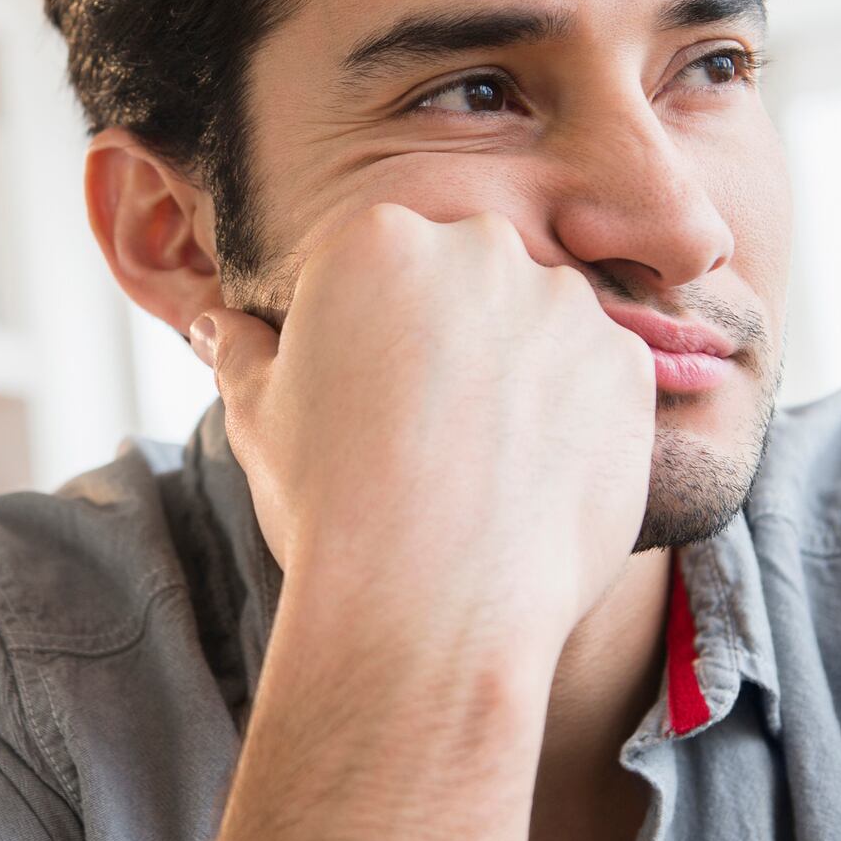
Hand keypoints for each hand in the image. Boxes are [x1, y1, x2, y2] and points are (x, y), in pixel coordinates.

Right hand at [191, 202, 655, 656]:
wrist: (429, 602)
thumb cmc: (328, 503)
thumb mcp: (258, 415)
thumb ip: (242, 351)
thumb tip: (214, 323)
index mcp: (376, 237)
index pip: (387, 260)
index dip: (378, 332)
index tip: (374, 394)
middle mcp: (478, 246)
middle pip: (471, 276)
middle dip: (456, 335)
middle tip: (430, 428)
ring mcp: (562, 303)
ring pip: (542, 322)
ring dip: (521, 372)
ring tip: (483, 463)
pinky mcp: (626, 364)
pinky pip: (602, 376)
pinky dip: (577, 418)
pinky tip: (533, 480)